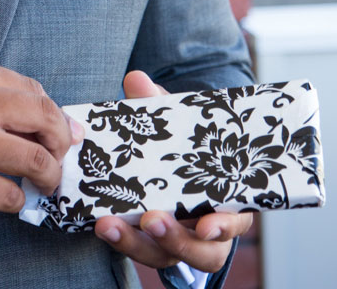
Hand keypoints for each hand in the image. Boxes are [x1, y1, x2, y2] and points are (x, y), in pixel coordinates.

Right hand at [0, 56, 82, 221]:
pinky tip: (7, 196)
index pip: (36, 93)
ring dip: (48, 177)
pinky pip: (12, 195)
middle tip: (58, 161)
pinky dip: (18, 200)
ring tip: (43, 183)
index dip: (56, 117)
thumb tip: (56, 118)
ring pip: (36, 162)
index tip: (62, 135)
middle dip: (61, 145)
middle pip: (45, 123)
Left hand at [93, 71, 254, 273]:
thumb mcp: (177, 125)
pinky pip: (139, 250)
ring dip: (137, 244)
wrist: (172, 164)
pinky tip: (101, 225)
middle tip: (151, 220)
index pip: (235, 222)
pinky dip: (121, 241)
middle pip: (201, 252)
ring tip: (110, 225)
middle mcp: (208, 231)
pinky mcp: (150, 244)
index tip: (207, 225)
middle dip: (176, 239)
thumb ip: (159, 105)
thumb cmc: (186, 147)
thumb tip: (136, 79)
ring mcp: (179, 242)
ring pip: (164, 256)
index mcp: (227, 202)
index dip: (224, 227)